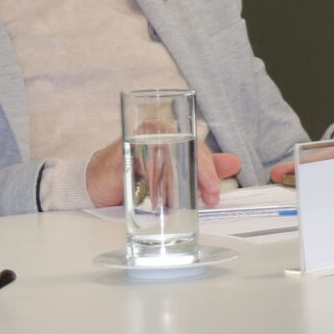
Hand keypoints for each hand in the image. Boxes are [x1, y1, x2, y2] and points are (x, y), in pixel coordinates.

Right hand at [83, 138, 240, 206]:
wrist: (100, 180)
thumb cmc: (137, 172)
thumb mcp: (175, 172)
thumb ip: (203, 167)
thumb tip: (233, 162)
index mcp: (170, 134)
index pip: (196, 146)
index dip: (208, 168)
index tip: (214, 191)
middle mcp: (155, 133)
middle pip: (184, 144)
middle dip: (201, 171)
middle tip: (208, 194)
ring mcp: (137, 141)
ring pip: (166, 151)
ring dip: (178, 178)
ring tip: (185, 201)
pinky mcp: (120, 155)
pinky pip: (139, 160)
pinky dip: (152, 177)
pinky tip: (158, 195)